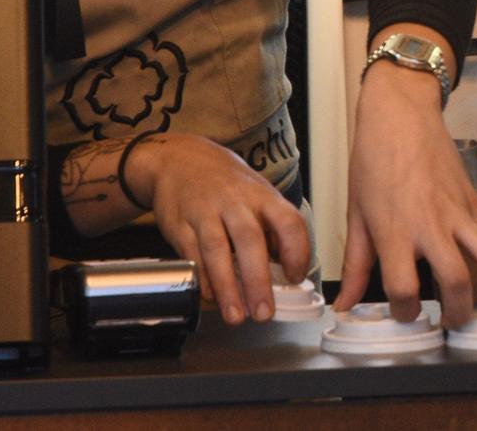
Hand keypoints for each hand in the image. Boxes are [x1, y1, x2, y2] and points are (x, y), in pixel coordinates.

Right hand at [124, 132, 312, 325]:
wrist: (179, 159)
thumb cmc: (226, 183)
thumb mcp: (258, 195)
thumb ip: (273, 230)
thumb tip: (288, 271)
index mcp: (263, 196)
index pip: (289, 222)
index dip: (296, 252)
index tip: (295, 278)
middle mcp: (236, 202)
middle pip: (250, 240)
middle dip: (258, 280)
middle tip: (265, 312)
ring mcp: (206, 211)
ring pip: (218, 250)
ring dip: (228, 287)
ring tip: (236, 316)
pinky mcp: (180, 223)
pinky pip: (192, 254)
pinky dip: (202, 278)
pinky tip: (211, 296)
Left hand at [336, 38, 476, 327]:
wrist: (400, 115)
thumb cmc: (374, 159)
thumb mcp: (356, 214)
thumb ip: (355, 265)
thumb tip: (344, 304)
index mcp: (395, 230)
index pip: (404, 288)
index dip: (405, 311)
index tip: (405, 312)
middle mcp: (430, 224)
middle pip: (456, 281)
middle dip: (459, 312)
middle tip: (454, 322)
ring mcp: (458, 211)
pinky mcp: (475, 201)